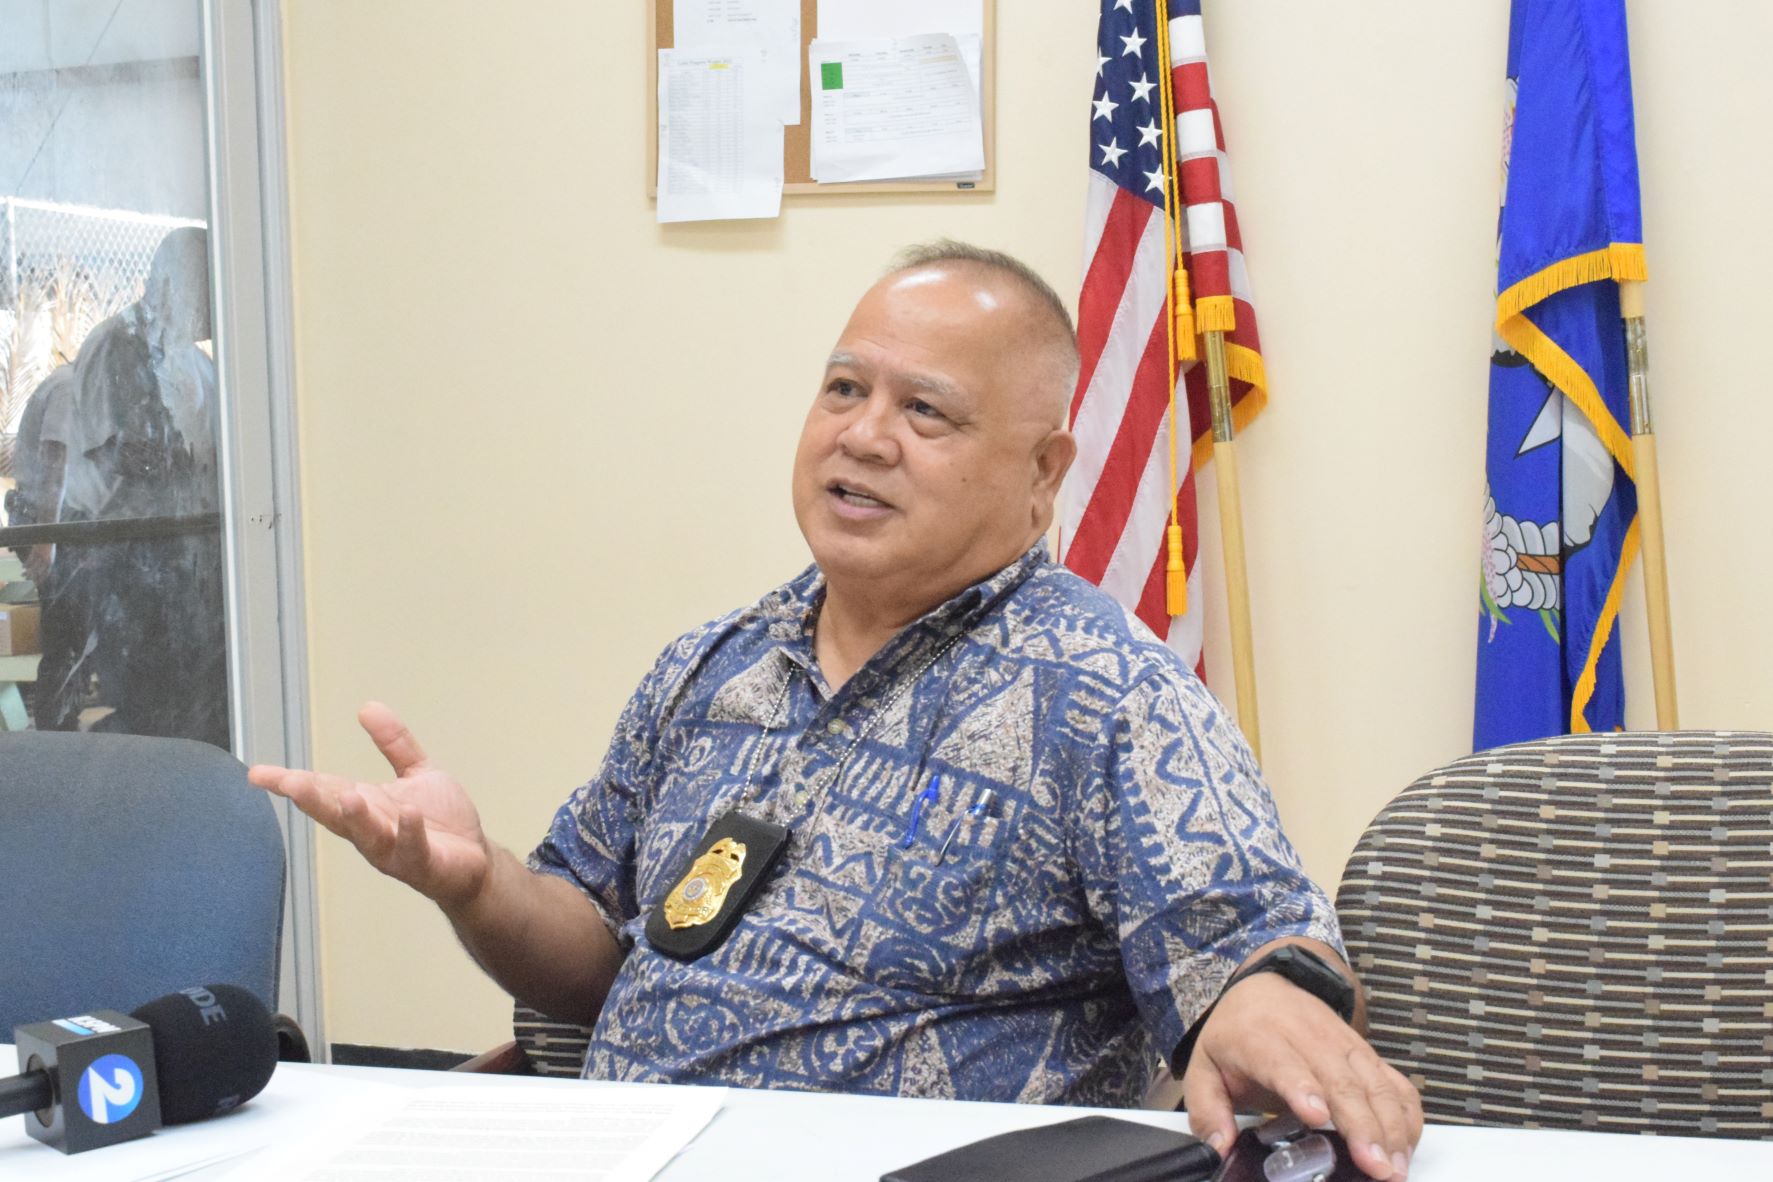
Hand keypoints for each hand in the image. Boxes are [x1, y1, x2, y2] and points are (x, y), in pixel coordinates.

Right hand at [23, 544, 51, 587]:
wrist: (48, 537)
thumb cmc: (48, 547)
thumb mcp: (49, 556)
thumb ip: (46, 563)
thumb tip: (41, 571)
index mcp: (50, 562)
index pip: (46, 573)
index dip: (41, 579)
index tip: (36, 583)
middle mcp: (46, 560)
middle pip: (38, 571)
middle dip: (32, 576)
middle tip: (26, 579)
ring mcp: (41, 556)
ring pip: (33, 566)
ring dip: (27, 572)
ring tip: (22, 575)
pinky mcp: (36, 552)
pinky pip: (30, 560)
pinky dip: (26, 564)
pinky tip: (23, 567)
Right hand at [248, 702, 491, 907]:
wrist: (476, 862)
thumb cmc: (441, 822)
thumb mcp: (416, 772)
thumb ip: (393, 743)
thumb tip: (367, 707)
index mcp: (365, 806)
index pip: (322, 790)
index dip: (290, 782)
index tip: (256, 773)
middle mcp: (371, 829)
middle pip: (335, 814)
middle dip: (312, 799)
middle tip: (289, 783)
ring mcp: (395, 849)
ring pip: (368, 835)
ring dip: (355, 817)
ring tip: (345, 797)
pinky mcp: (424, 862)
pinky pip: (413, 847)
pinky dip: (409, 831)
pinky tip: (408, 813)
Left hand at [1182, 971, 1422, 1179]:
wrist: (1265, 989)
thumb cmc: (1237, 1033)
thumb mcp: (1205, 1066)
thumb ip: (1207, 1109)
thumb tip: (1218, 1148)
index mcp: (1261, 1038)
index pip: (1284, 1063)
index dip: (1302, 1088)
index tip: (1316, 1116)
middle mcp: (1308, 1037)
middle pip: (1341, 1081)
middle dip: (1362, 1126)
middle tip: (1375, 1166)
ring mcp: (1343, 1043)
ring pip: (1374, 1083)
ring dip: (1390, 1127)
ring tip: (1394, 1167)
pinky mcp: (1367, 1052)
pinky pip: (1395, 1082)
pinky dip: (1406, 1114)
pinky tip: (1405, 1146)